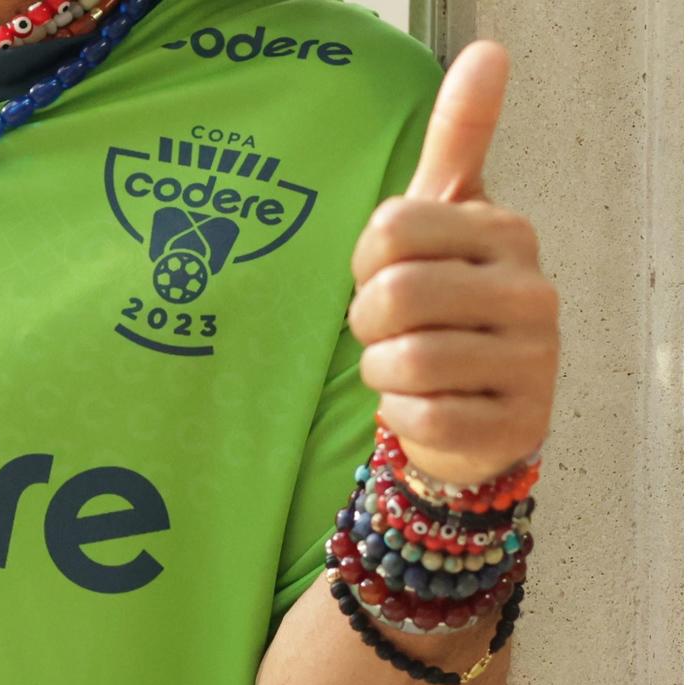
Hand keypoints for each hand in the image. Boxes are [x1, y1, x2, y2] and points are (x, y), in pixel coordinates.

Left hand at [347, 39, 557, 486]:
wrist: (480, 412)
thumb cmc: (452, 310)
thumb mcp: (449, 220)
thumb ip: (459, 140)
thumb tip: (486, 51)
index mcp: (504, 232)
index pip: (390, 229)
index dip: (365, 263)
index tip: (384, 277)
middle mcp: (530, 290)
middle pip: (394, 296)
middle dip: (368, 323)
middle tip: (388, 332)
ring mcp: (531, 359)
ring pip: (405, 360)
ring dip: (382, 371)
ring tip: (405, 368)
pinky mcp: (515, 421)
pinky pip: (421, 415)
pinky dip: (402, 414)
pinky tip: (426, 404)